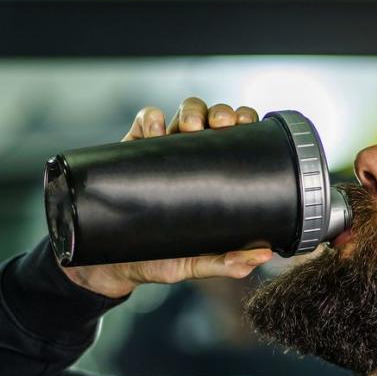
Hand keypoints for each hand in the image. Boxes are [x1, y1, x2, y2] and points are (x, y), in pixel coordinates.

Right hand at [58, 97, 274, 298]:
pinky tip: (155, 130)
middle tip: (220, 125)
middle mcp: (191, 156)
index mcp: (213, 173)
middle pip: (211, 117)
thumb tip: (262, 257)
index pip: (236, 136)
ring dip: (190, 111)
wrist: (114, 264)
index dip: (244, 121)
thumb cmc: (159, 259)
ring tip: (190, 127)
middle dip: (219, 112)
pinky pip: (144, 121)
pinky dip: (150, 118)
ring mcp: (162, 150)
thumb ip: (225, 262)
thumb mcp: (193, 263)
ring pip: (183, 113)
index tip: (247, 125)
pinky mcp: (132, 150)